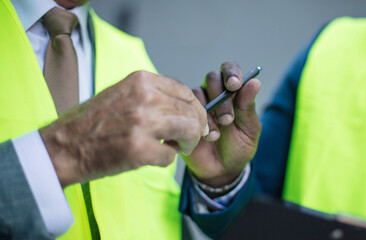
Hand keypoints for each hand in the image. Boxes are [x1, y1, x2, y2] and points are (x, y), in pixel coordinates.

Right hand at [40, 70, 207, 187]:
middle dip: (195, 129)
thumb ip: (153, 95)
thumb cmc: (93, 122)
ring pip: (189, 131)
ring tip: (174, 148)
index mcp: (141, 80)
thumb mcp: (124, 93)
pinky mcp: (138, 148)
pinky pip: (170, 156)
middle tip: (187, 140)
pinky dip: (165, 160)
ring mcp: (142, 122)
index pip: (186, 92)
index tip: (197, 122)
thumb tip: (185, 105)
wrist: (64, 146)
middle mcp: (144, 97)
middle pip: (191, 112)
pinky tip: (151, 157)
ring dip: (186, 144)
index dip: (196, 110)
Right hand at [182, 62, 261, 191]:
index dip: (231, 73)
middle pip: (212, 78)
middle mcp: (214, 94)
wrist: (221, 171)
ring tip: (217, 135)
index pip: (230, 70)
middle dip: (221, 98)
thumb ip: (248, 107)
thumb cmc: (238, 148)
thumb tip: (254, 83)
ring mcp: (198, 105)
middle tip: (228, 120)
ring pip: (197, 93)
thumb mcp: (249, 130)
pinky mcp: (184, 116)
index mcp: (233, 93)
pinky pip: (184, 108)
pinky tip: (206, 137)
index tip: (235, 85)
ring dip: (209, 113)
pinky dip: (197, 122)